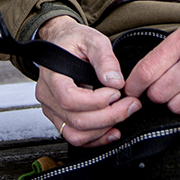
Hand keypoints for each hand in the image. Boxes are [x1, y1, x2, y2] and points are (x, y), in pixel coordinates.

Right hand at [34, 15, 140, 146]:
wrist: (62, 44)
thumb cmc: (75, 41)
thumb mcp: (93, 40)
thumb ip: (104, 59)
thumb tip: (115, 81)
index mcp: (52, 76)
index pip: (69, 98)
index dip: (96, 101)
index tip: (116, 92)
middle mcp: (48, 96)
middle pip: (76, 120)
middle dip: (109, 116)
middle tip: (131, 105)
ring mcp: (52, 110)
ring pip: (76, 134)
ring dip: (103, 130)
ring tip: (124, 115)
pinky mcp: (60, 118)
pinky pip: (76, 137)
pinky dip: (96, 139)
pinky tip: (113, 131)